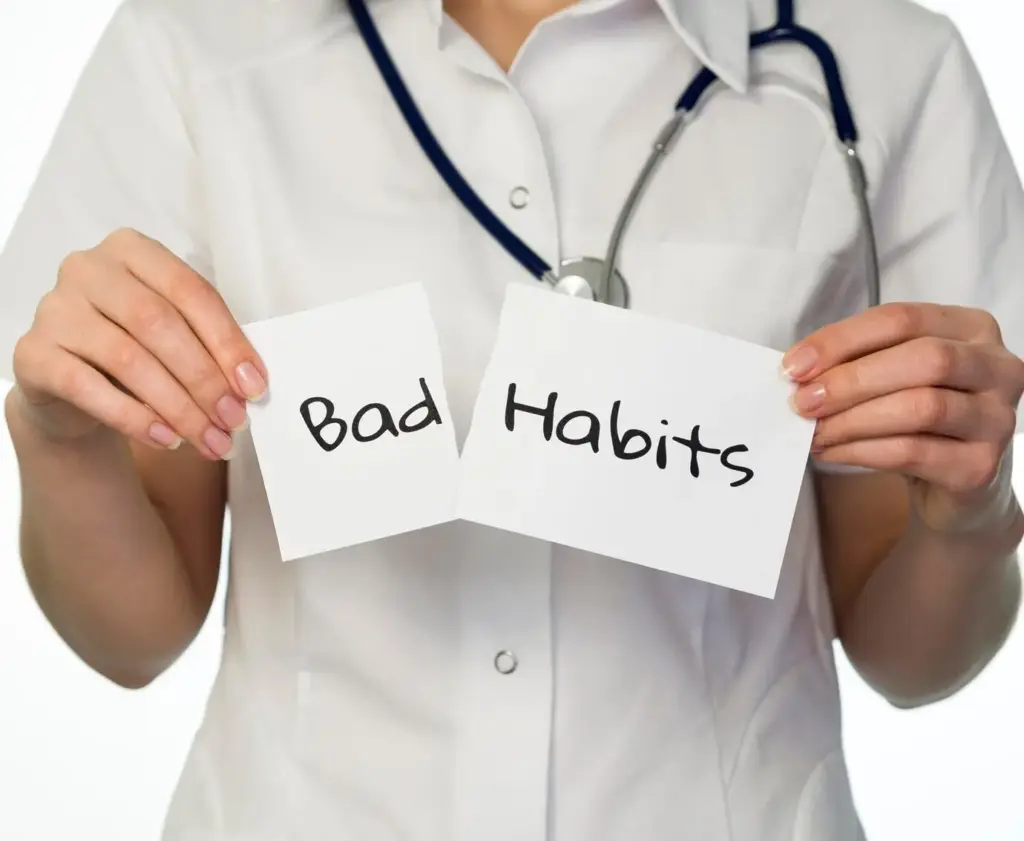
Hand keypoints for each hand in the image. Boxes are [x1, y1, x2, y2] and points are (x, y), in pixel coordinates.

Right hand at [10, 228, 267, 459]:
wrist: (70, 384)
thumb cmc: (135, 348)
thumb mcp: (175, 334)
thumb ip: (208, 346)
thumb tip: (249, 384)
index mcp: (133, 251)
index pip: (190, 291)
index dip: (228, 341)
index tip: (254, 386)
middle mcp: (88, 270)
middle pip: (159, 324)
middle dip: (204, 379)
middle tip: (234, 420)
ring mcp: (55, 309)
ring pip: (128, 359)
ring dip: (178, 407)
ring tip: (209, 438)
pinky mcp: (33, 353)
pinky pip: (87, 387)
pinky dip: (134, 418)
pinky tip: (167, 439)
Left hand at [782, 302, 1023, 530]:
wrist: (951, 477)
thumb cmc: (914, 412)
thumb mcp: (889, 374)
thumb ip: (854, 361)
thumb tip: (799, 369)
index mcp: (970, 327)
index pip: (902, 319)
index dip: (842, 340)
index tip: (794, 366)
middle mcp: (997, 367)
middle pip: (923, 360)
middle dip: (852, 380)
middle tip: (803, 402)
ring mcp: (996, 418)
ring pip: (921, 408)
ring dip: (853, 420)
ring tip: (814, 431)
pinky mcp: (980, 465)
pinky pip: (914, 452)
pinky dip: (861, 451)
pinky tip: (831, 452)